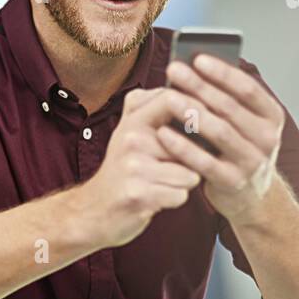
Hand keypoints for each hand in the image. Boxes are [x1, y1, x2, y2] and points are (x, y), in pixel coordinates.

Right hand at [80, 85, 202, 248]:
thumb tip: (187, 87)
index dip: (196, 107)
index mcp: (132, 121)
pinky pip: (180, 195)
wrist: (92, 210)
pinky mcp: (139, 195)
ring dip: (183, 182)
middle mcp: (131, 140)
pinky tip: (156, 198)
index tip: (206, 121)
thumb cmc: (121, 170)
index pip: (172, 99)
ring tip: (161, 183)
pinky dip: (174, 199)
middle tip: (171, 166)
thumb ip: (151, 108)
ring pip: (189, 173)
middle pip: (189, 145)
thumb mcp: (128, 132)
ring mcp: (134, 168)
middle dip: (190, 159)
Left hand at [157, 53, 284, 222]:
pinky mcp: (233, 182)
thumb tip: (192, 68)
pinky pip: (205, 162)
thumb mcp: (242, 124)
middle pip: (230, 107)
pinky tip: (163, 133)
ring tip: (168, 98)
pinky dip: (183, 147)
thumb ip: (225, 101)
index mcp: (271, 116)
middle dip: (200, 86)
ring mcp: (252, 162)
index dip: (223, 72)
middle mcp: (267, 138)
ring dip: (192, 113)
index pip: (248, 89)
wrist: (252, 197)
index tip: (197, 58)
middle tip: (174, 70)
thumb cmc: (237, 149)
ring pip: (220, 132)